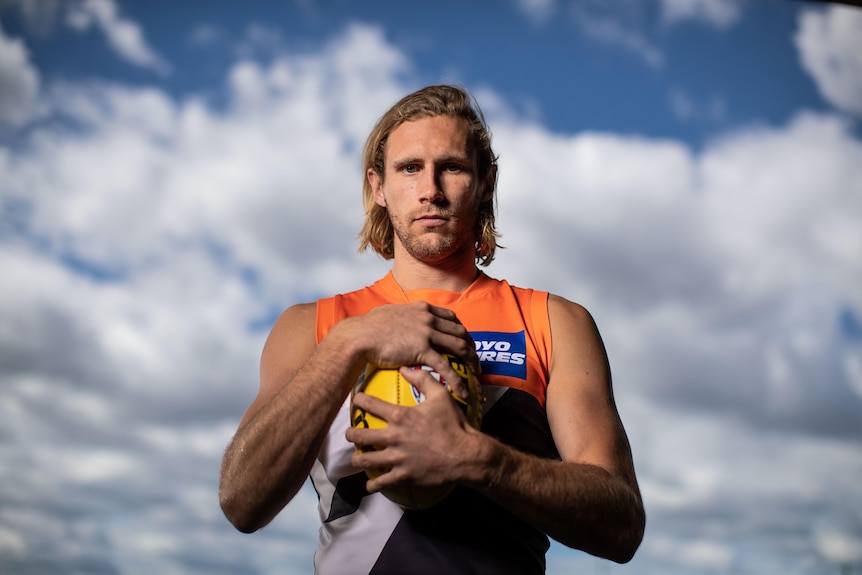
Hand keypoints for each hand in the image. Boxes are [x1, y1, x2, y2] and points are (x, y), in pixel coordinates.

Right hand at [341, 302, 478, 397]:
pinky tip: (462, 390)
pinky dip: (457, 379)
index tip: (465, 340)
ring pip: (459, 347)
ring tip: (476, 374)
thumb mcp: (389, 313)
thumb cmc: (368, 327)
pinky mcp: (422, 349)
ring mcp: (427, 332)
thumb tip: (398, 317)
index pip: (451, 318)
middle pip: (460, 332)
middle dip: (471, 346)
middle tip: (474, 359)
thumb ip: (401, 315)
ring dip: (471, 361)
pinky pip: (445, 366)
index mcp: (423, 308)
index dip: (462, 330)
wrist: (360, 336)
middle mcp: (429, 318)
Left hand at [346, 365, 479, 492]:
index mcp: (401, 416)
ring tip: (355, 458)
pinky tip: (370, 485)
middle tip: (349, 434)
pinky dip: (373, 485)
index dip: (359, 400)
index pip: (370, 404)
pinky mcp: (403, 475)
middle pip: (360, 435)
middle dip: (350, 434)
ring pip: (366, 460)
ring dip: (357, 459)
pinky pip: (382, 482)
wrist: (465, 455)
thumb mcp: (441, 396)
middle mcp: (394, 437)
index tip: (355, 400)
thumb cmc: (453, 424)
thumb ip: (423, 379)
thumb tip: (405, 367)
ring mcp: (397, 458)